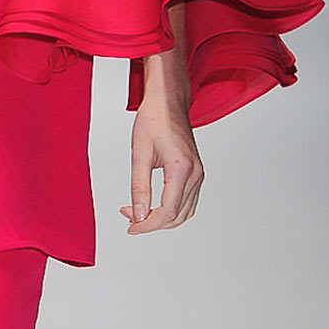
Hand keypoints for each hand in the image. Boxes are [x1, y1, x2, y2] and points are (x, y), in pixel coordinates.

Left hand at [122, 101, 202, 231]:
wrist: (168, 102)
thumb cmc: (154, 120)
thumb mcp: (139, 154)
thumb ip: (139, 187)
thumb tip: (138, 214)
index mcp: (181, 168)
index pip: (167, 211)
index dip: (148, 224)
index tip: (131, 226)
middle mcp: (195, 174)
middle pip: (177, 216)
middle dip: (152, 223)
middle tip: (129, 218)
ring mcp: (199, 174)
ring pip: (184, 212)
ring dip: (161, 218)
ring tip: (138, 212)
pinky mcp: (196, 173)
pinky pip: (187, 202)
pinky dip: (170, 210)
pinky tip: (153, 206)